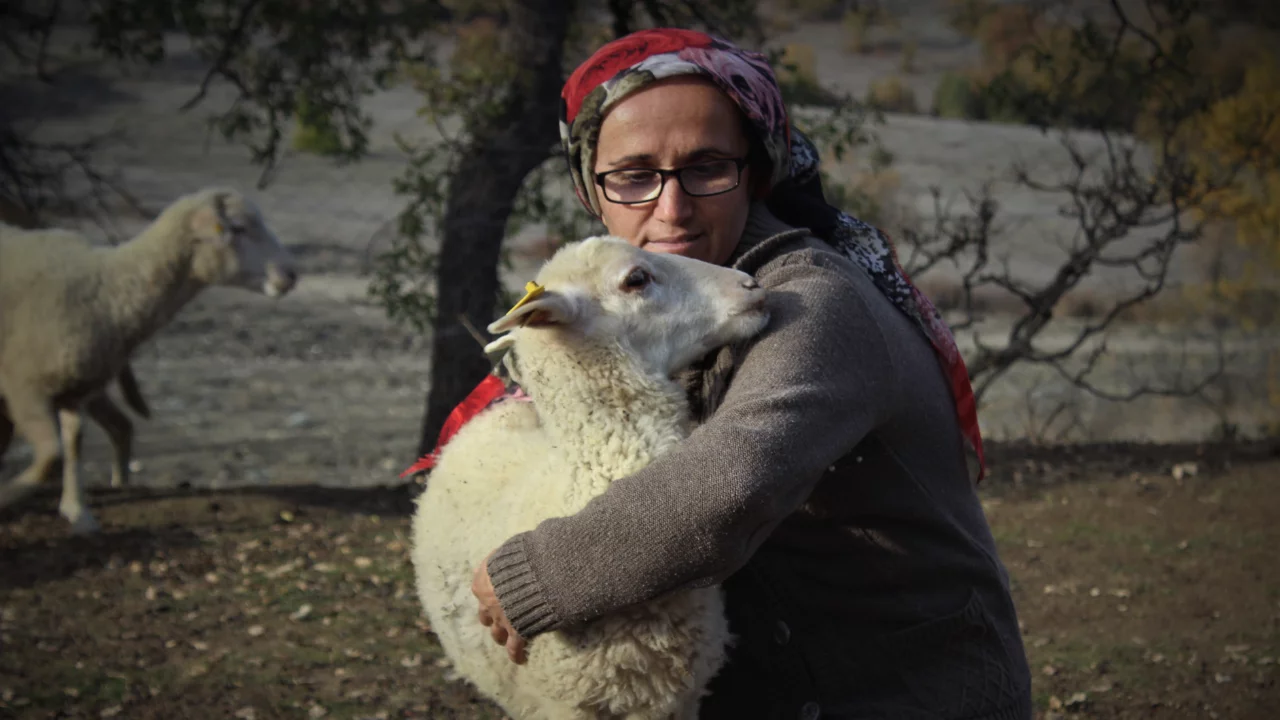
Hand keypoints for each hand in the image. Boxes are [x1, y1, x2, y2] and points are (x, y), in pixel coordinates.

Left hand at [472, 550, 527, 664]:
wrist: (540, 573)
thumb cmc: (528, 554)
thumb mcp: (513, 547)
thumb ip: (510, 553)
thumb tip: (518, 547)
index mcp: (483, 579)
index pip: (480, 586)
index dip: (489, 590)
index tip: (496, 592)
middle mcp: (488, 601)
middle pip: (484, 614)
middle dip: (491, 617)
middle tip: (498, 618)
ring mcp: (501, 618)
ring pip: (496, 632)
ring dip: (500, 635)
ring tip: (505, 640)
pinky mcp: (517, 631)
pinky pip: (515, 647)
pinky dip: (517, 654)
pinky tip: (521, 659)